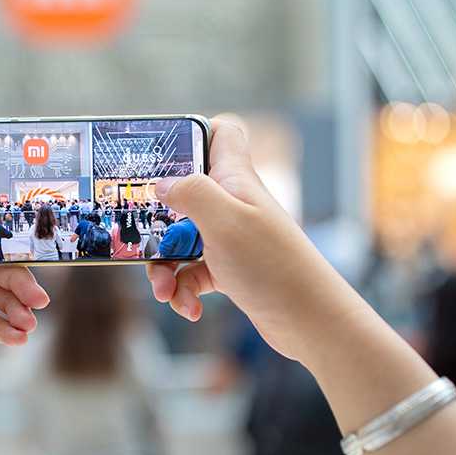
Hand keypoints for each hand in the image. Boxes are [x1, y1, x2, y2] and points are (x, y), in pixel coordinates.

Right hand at [146, 117, 362, 363]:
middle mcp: (232, 203)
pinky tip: (188, 308)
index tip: (160, 152)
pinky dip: (184, 290)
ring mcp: (230, 237)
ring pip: (181, 240)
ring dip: (165, 267)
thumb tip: (162, 183)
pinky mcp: (229, 269)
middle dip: (157, 222)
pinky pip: (193, 273)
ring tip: (164, 291)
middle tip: (144, 240)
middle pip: (183, 195)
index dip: (192, 134)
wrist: (310, 321)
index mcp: (234, 180)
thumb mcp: (224, 220)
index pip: (220, 133)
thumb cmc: (273, 266)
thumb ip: (191, 192)